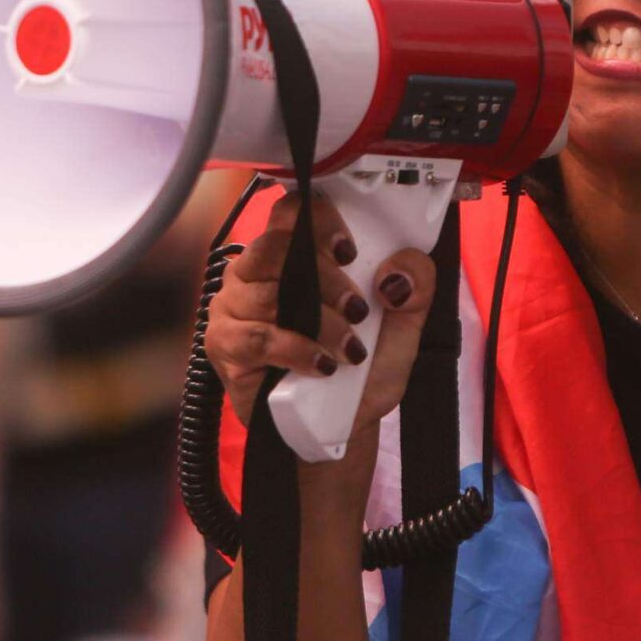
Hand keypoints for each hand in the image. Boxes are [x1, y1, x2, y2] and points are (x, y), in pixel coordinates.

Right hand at [202, 193, 435, 449]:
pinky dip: (295, 350)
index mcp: (293, 254)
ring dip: (319, 321)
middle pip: (275, 247)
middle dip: (325, 277)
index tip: (350, 250)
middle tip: (358, 308)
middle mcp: (255, 272)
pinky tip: (322, 366)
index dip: (317, 220)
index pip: (290, 212)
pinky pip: (256, 337)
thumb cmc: (361, 370)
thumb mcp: (402, 327)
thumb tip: (396, 271)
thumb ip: (415, 288)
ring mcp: (233, 306)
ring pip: (269, 294)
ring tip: (350, 348)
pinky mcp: (224, 345)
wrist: (338, 427)